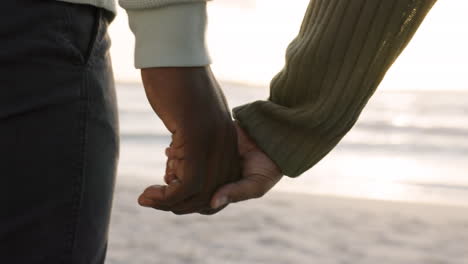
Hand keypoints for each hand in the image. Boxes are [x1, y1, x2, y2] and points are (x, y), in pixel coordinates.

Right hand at [137, 67, 240, 214]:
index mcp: (227, 139)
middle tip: (155, 199)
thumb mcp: (190, 114)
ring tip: (148, 198)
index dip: (195, 195)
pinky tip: (148, 194)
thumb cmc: (177, 82)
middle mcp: (225, 145)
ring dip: (170, 203)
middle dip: (182, 204)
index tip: (169, 188)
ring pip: (199, 194)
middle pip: (211, 193)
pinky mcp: (195, 141)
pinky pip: (186, 185)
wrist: (174, 57)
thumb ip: (190, 137)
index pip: (220, 183)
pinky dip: (166, 197)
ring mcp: (212, 144)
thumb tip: (176, 155)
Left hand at [166, 120, 282, 210]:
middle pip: (184, 191)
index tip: (170, 192)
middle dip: (171, 186)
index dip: (179, 202)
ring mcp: (208, 167)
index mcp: (221, 196)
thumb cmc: (268, 167)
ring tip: (168, 160)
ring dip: (172, 169)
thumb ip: (235, 193)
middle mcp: (212, 183)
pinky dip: (176, 154)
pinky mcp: (206, 151)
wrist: (272, 139)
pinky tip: (170, 149)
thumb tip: (214, 202)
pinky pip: (186, 155)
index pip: (193, 205)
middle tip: (164, 178)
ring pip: (182, 173)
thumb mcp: (255, 184)